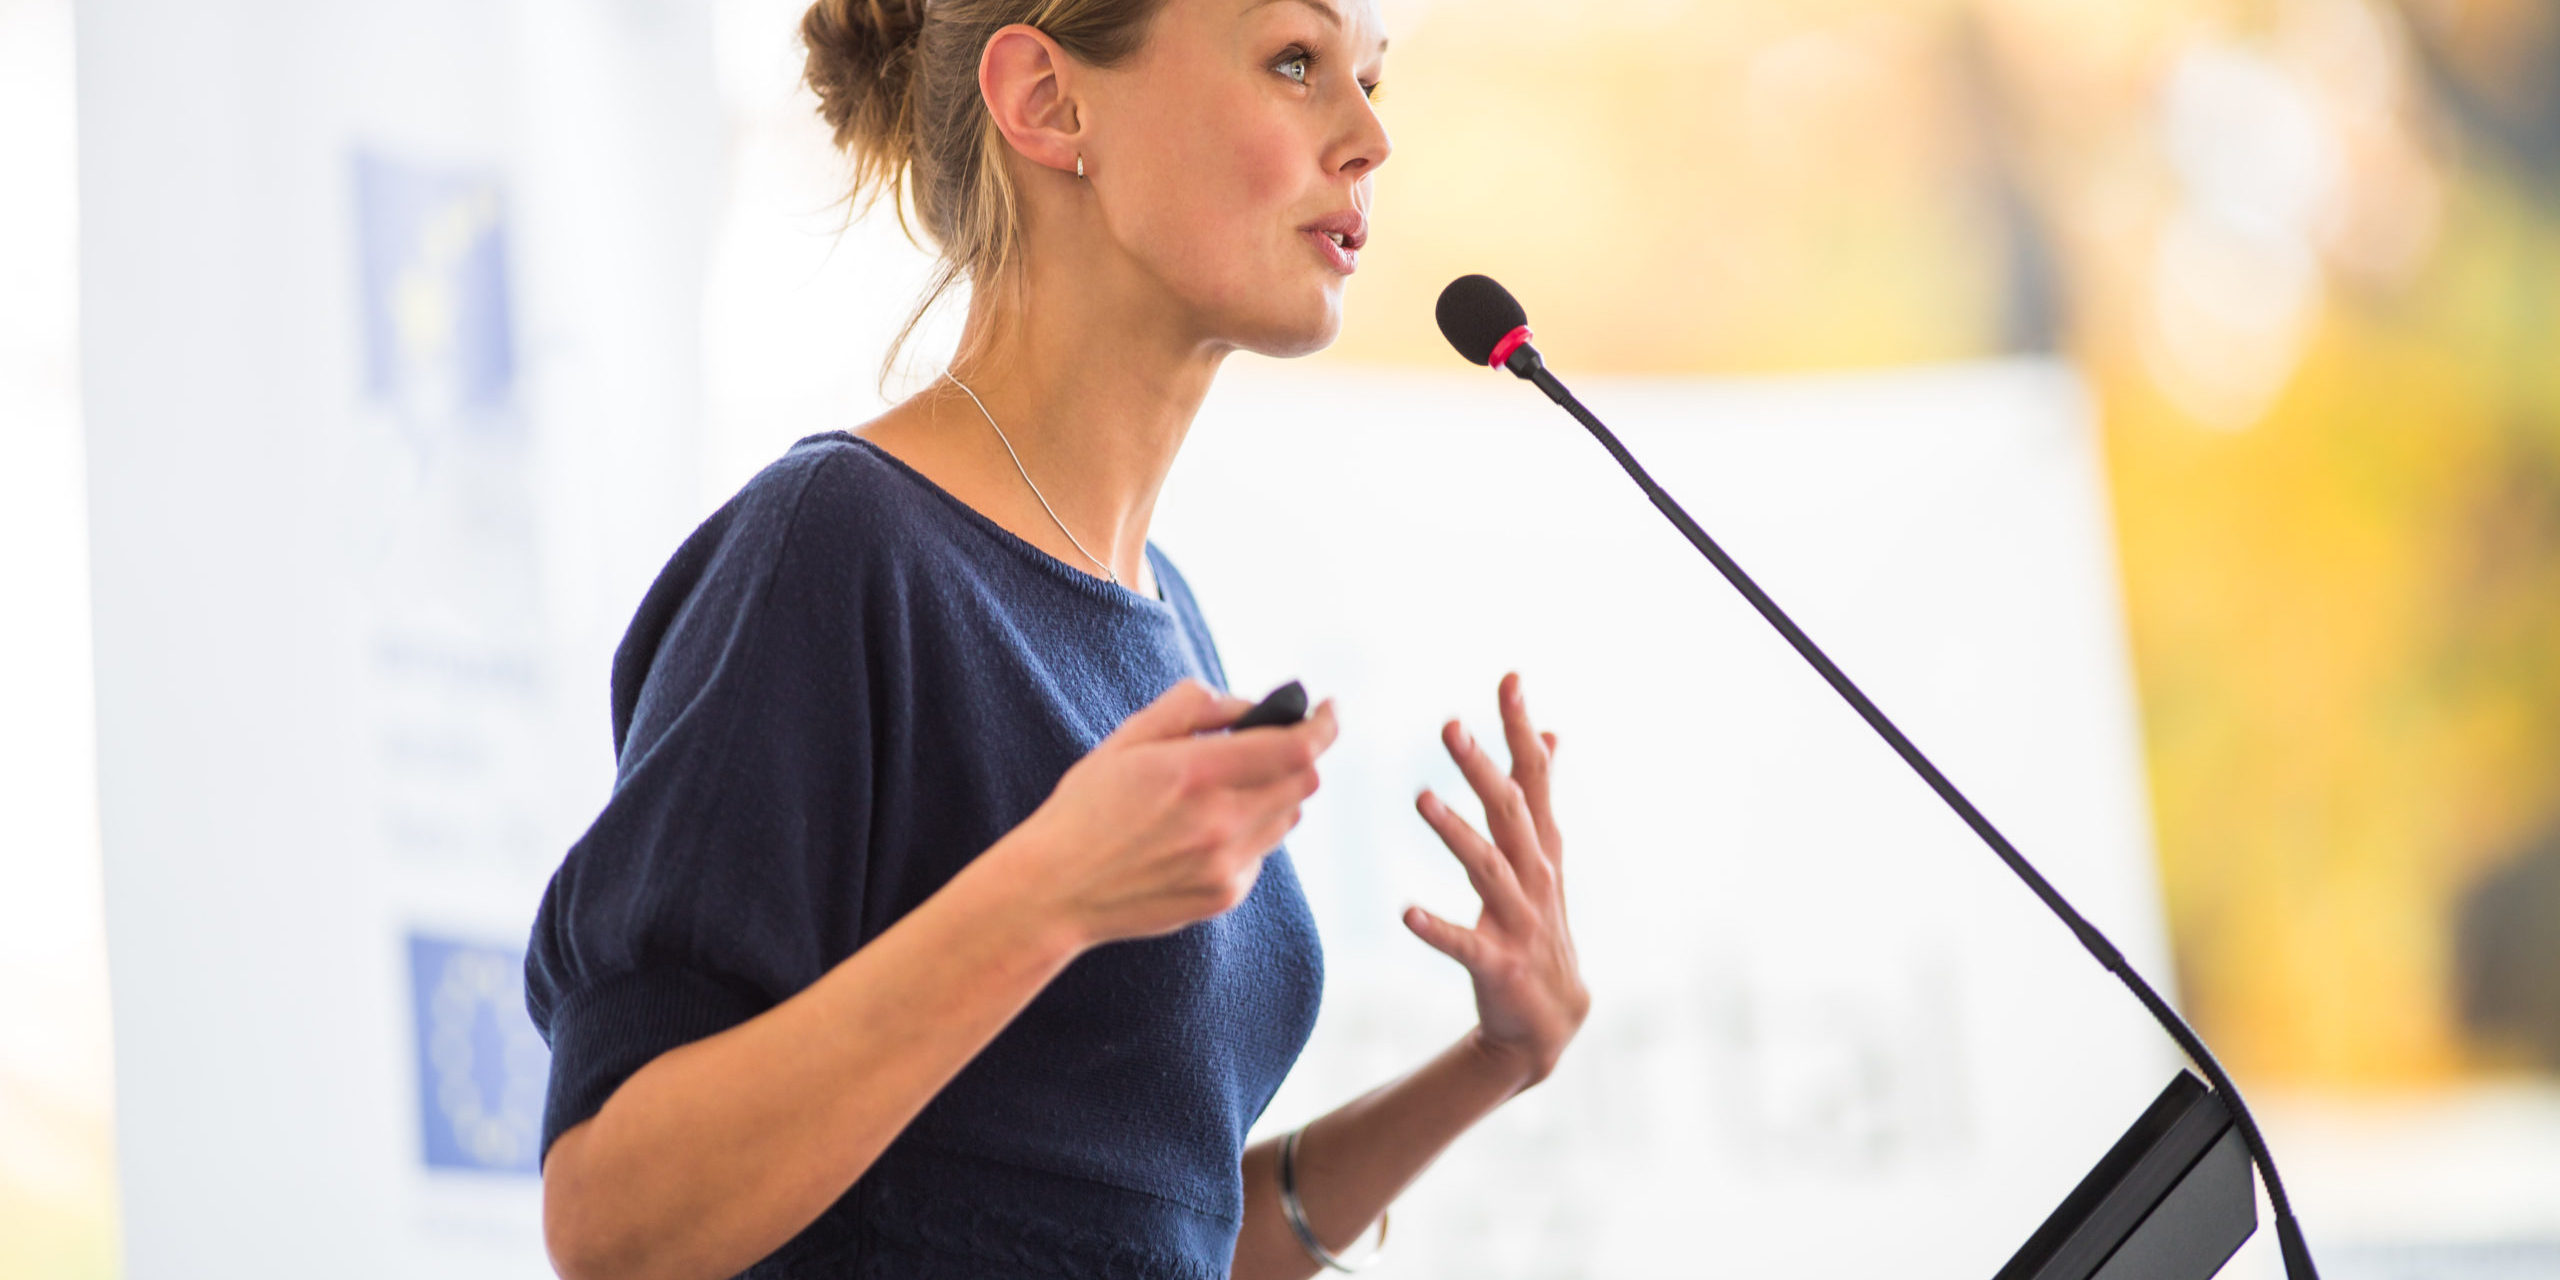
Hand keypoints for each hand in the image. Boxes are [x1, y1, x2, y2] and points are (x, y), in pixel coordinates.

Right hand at [1014, 678, 1337, 948]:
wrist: (1055, 890)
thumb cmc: (1085, 808)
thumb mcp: (1128, 738)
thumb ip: (1192, 707)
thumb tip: (1247, 705)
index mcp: (1197, 772)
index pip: (1297, 747)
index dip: (1325, 724)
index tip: (1329, 708)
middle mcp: (1221, 822)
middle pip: (1304, 782)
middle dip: (1298, 755)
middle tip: (1273, 744)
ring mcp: (1227, 865)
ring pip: (1287, 817)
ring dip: (1274, 793)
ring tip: (1226, 789)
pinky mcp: (1225, 895)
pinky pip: (1262, 852)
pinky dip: (1249, 832)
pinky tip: (1203, 832)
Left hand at [1406, 671, 1589, 1089]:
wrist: (1551, 1020)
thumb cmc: (1539, 925)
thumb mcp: (1545, 856)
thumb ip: (1541, 795)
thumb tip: (1551, 733)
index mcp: (1541, 847)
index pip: (1534, 777)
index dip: (1521, 728)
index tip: (1510, 678)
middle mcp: (1536, 876)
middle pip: (1510, 813)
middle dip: (1482, 768)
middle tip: (1450, 725)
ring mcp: (1520, 921)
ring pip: (1487, 869)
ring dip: (1456, 833)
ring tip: (1421, 798)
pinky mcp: (1498, 965)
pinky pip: (1464, 944)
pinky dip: (1438, 928)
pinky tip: (1405, 913)